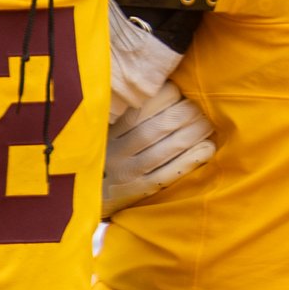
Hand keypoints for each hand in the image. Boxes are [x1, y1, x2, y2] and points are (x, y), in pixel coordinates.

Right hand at [103, 82, 214, 214]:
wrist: (80, 199)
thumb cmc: (100, 159)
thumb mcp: (102, 133)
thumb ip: (123, 114)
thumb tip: (160, 90)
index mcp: (105, 131)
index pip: (136, 109)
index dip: (162, 97)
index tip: (178, 93)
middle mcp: (114, 151)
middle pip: (153, 128)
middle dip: (182, 115)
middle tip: (199, 110)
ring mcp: (126, 173)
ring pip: (162, 150)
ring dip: (191, 134)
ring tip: (207, 125)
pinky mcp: (137, 192)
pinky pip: (166, 174)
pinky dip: (189, 160)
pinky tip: (208, 148)